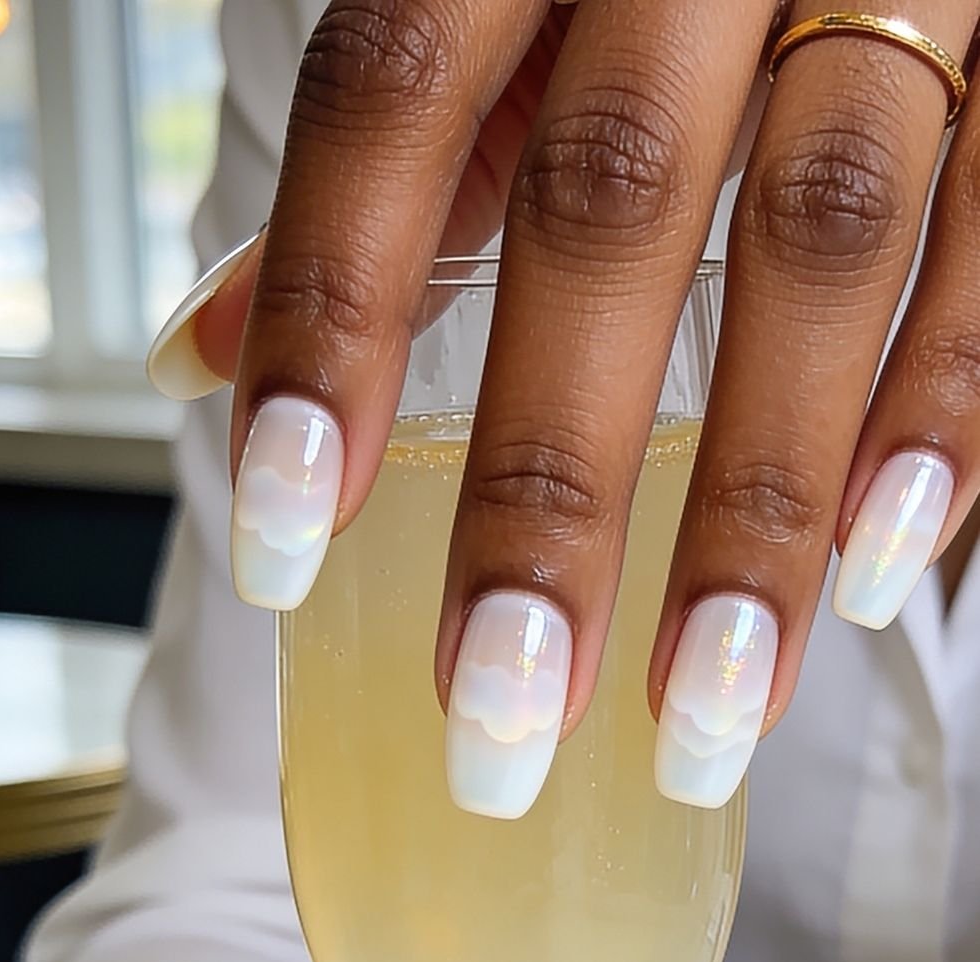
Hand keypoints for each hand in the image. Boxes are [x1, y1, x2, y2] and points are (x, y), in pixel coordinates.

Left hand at [151, 2, 979, 813]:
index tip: (280, 546)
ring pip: (824, 234)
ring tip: (698, 715)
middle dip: (549, 483)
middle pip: (608, 204)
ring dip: (753, 505)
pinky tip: (872, 569)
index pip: (390, 99)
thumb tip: (203, 354)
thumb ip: (396, 160)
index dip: (329, 322)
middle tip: (497, 713)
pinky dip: (940, 404)